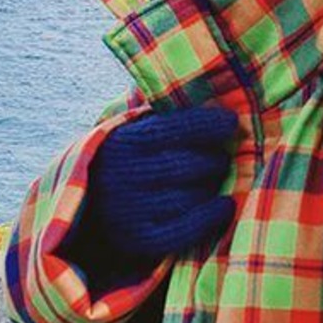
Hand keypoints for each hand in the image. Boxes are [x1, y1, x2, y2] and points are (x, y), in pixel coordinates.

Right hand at [79, 103, 239, 261]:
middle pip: (189, 165)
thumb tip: (203, 83)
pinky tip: (224, 205)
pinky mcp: (139, 239)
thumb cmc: (128, 160)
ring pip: (191, 196)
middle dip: (214, 159)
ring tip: (216, 179)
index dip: (208, 124)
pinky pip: (185, 230)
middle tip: (224, 157)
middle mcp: (123, 176)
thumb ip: (161, 111)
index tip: (231, 122)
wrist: (91, 204)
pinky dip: (210, 217)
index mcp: (123, 142)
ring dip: (213, 187)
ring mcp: (130, 211)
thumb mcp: (133, 130)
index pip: (174, 129)